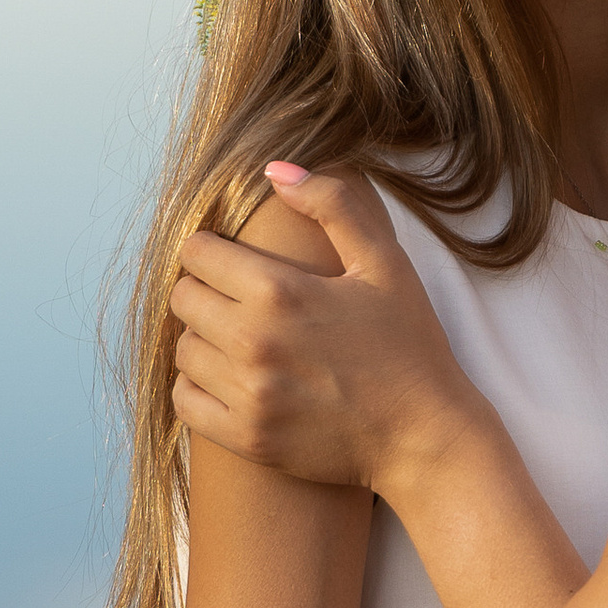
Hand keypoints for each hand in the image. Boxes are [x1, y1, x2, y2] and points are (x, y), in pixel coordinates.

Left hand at [172, 171, 473, 493]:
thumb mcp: (384, 263)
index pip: (197, 253)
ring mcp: (247, 395)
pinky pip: (185, 401)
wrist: (425, 437)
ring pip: (182, 349)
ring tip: (239, 339)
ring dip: (203, 338)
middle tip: (237, 297)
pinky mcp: (246, 438)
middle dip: (205, 290)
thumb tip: (273, 169)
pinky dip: (197, 387)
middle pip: (183, 299)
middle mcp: (253, 343)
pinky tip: (230, 379)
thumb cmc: (409, 345)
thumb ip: (331, 204)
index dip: (210, 248)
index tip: (230, 258)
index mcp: (280, 292)